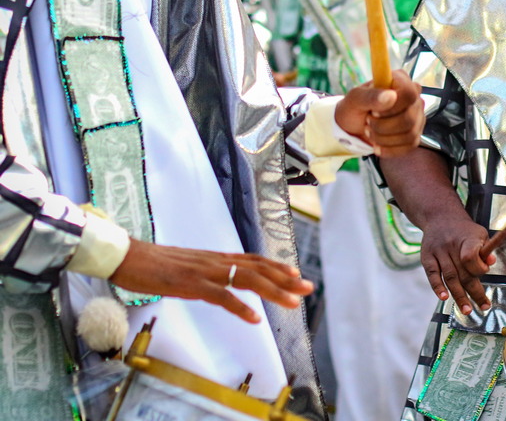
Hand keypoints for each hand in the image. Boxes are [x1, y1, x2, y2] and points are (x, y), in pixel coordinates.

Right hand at [109, 239, 312, 323]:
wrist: (127, 256)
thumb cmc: (156, 264)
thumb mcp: (190, 266)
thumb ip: (209, 271)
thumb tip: (224, 280)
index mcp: (216, 257)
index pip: (254, 260)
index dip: (278, 267)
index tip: (297, 275)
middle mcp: (216, 261)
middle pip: (258, 268)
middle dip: (286, 279)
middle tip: (308, 289)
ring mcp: (204, 271)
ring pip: (247, 279)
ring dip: (273, 291)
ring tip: (292, 303)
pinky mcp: (189, 284)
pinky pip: (220, 296)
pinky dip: (240, 307)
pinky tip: (254, 318)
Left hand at [334, 70, 424, 156]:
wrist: (352, 126)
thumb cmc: (354, 107)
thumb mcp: (355, 99)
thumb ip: (371, 96)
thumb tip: (390, 96)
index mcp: (401, 81)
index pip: (409, 93)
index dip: (392, 107)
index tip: (374, 111)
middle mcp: (414, 97)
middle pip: (409, 117)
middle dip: (383, 126)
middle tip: (368, 121)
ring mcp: (417, 116)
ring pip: (409, 134)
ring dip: (383, 138)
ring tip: (370, 131)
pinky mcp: (415, 134)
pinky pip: (408, 146)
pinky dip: (389, 148)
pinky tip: (377, 144)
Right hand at [419, 213, 493, 314]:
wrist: (440, 216)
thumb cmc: (465, 231)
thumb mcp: (480, 233)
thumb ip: (486, 249)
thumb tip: (490, 262)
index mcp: (467, 238)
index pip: (471, 257)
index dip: (479, 268)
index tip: (484, 272)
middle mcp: (451, 245)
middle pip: (463, 272)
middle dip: (474, 292)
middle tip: (483, 307)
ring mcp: (437, 251)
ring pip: (449, 277)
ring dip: (458, 295)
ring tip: (467, 310)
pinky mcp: (426, 257)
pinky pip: (432, 274)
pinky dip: (437, 287)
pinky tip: (444, 298)